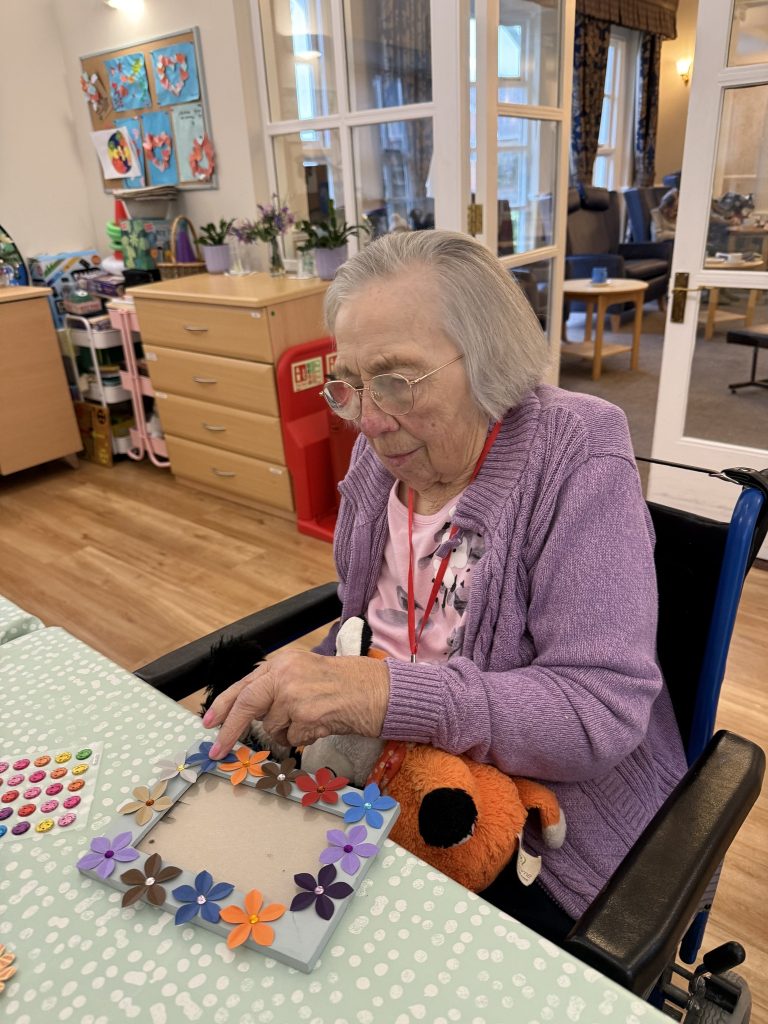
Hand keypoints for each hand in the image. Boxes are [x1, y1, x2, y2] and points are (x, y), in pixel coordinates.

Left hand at [202, 649, 389, 758]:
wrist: (379, 691)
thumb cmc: (348, 684)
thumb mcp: (306, 674)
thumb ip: (278, 688)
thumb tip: (251, 714)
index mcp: (283, 662)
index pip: (245, 684)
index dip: (224, 705)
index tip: (209, 722)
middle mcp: (286, 674)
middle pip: (246, 703)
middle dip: (230, 729)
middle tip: (217, 750)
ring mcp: (295, 694)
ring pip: (272, 726)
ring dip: (288, 731)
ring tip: (313, 718)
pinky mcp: (306, 715)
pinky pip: (292, 738)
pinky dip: (304, 738)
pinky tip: (322, 723)